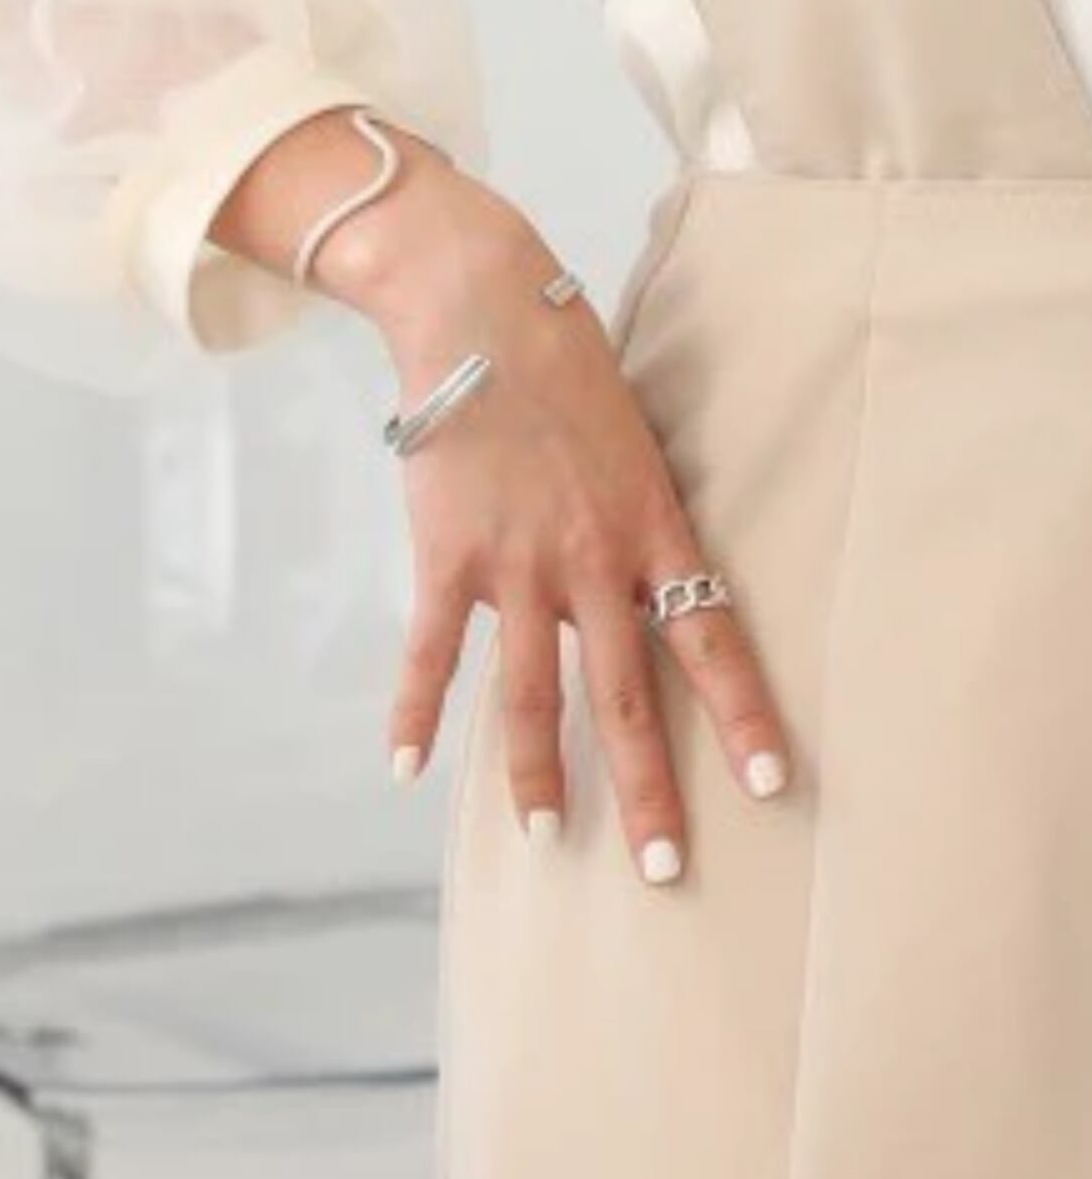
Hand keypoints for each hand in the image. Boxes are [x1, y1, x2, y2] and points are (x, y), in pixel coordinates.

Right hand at [335, 161, 791, 885]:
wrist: (481, 309)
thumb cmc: (567, 366)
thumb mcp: (635, 444)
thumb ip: (641, 523)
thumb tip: (654, 587)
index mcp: (652, 529)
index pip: (712, 641)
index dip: (743, 716)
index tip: (775, 783)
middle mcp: (591, 560)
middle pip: (626, 696)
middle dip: (649, 789)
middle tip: (670, 869)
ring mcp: (516, 565)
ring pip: (531, 695)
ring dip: (540, 774)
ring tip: (551, 837)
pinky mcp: (446, 556)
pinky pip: (430, 654)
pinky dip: (412, 714)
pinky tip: (403, 768)